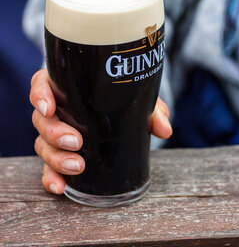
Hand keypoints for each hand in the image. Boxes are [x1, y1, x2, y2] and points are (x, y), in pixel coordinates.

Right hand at [30, 69, 171, 194]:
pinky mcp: (59, 156)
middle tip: (76, 141)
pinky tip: (61, 186)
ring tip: (77, 166)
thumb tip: (164, 129)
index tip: (50, 107)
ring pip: (42, 144)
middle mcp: (56, 112)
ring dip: (55, 157)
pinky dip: (51, 177)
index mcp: (66, 88)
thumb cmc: (123, 102)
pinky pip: (48, 167)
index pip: (42, 85)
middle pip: (41, 120)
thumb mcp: (137, 100)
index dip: (40, 95)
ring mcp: (54, 135)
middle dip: (54, 132)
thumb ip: (152, 109)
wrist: (123, 117)